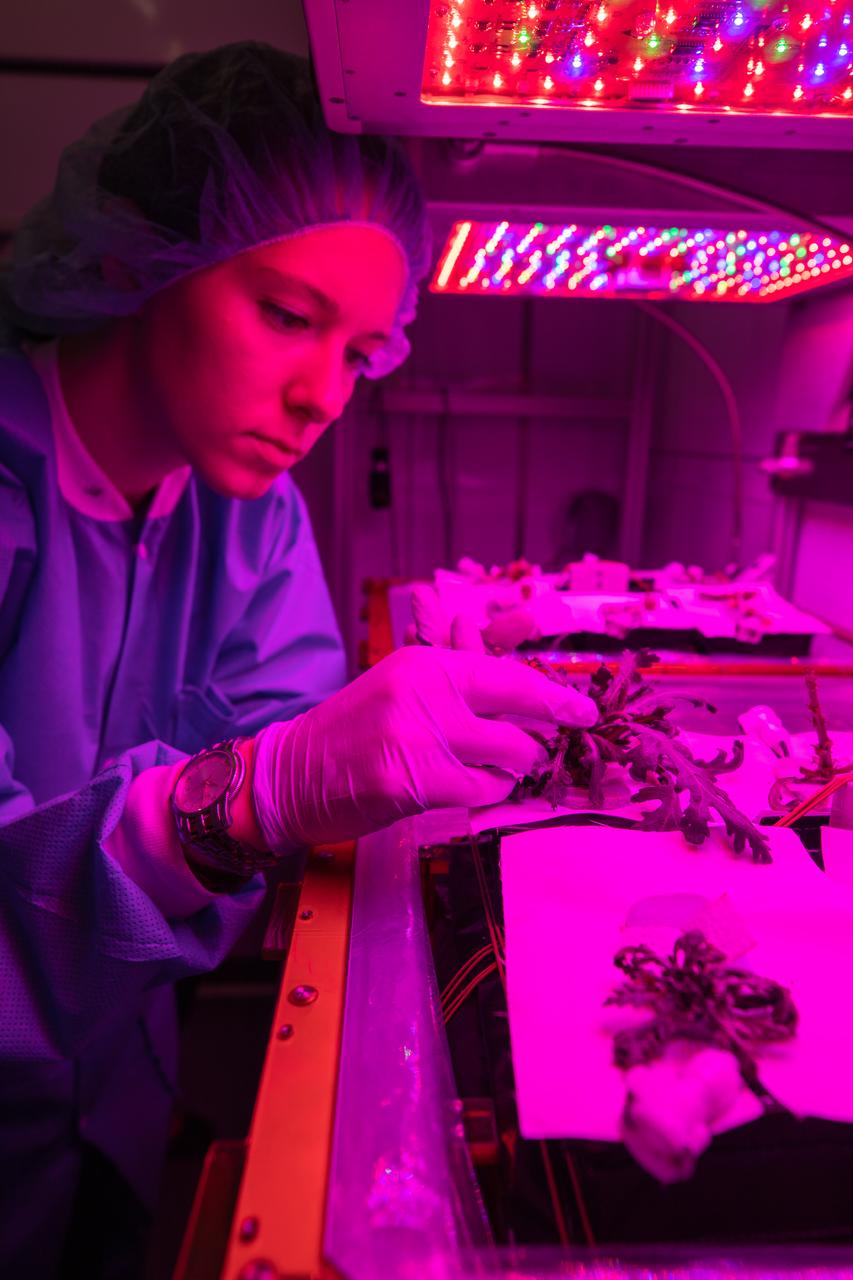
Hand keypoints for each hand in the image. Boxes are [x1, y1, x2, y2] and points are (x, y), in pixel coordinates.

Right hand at [251, 646, 596, 847]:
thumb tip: (515, 668)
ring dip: (505, 773)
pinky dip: (483, 795)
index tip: (584, 711)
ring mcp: (417, 740)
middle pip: (518, 722)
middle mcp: (423, 694)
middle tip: (523, 754)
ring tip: (478, 772)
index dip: (553, 696)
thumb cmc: (354, 730)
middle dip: (529, 745)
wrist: (292, 774)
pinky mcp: (411, 784)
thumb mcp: (401, 686)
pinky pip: (481, 793)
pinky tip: (459, 790)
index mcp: (424, 664)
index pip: (508, 677)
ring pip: (506, 761)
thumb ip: (455, 675)